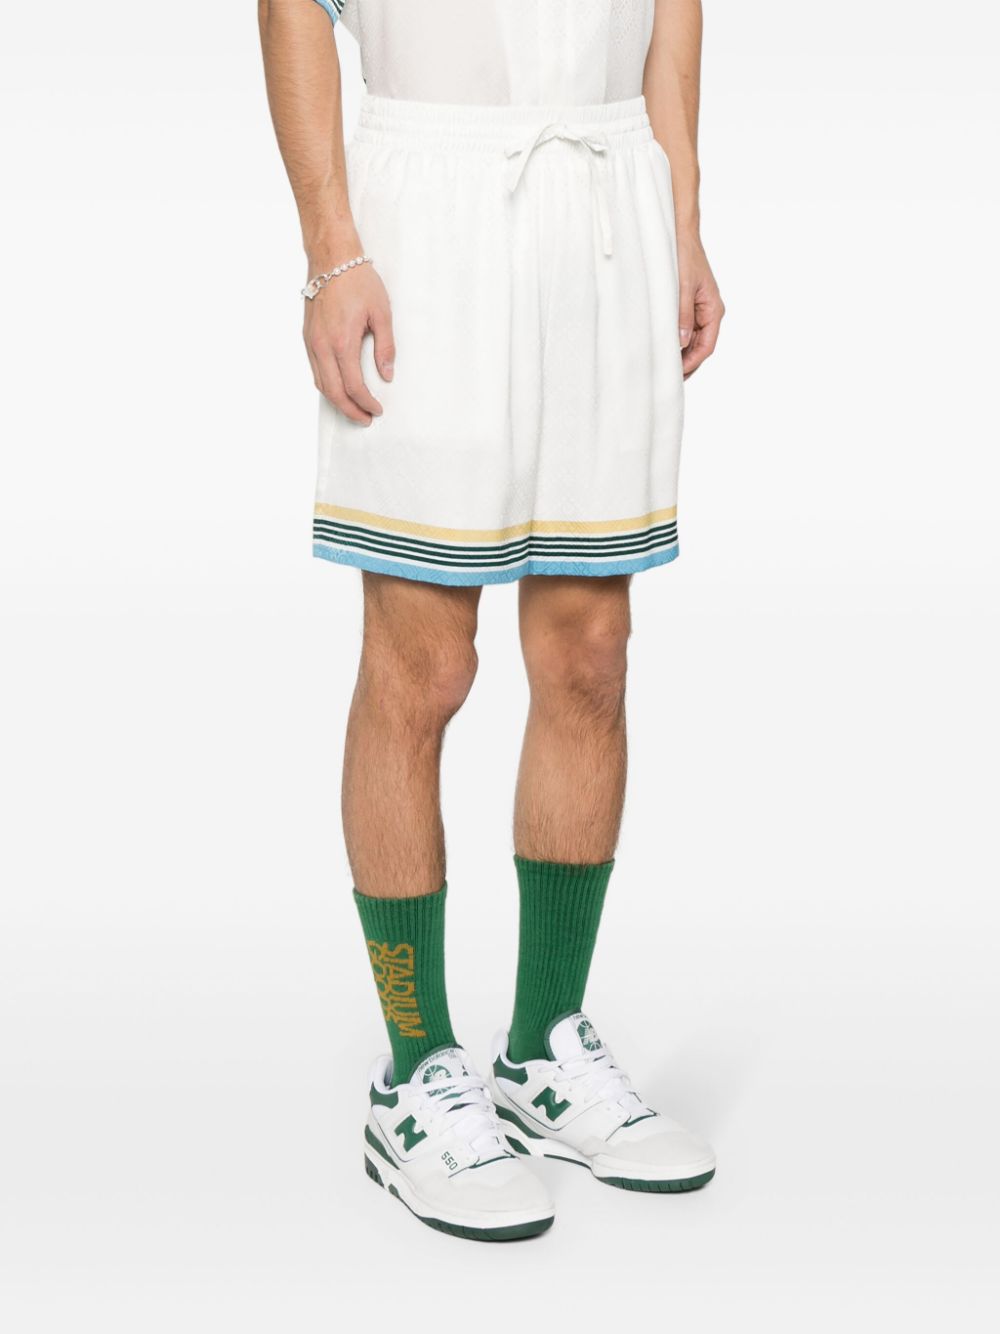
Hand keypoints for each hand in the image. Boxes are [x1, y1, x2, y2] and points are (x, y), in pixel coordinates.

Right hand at [304, 262, 395, 424]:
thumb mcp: (382, 313)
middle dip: (350, 410)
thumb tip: (386, 375)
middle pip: (333, 392)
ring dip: (337, 401)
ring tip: (354, 409)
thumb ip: (385, 347)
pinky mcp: (307, 337)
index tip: (377, 409)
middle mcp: (322, 346)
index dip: (366, 403)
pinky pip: (315, 370)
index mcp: (342, 342)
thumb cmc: (357, 281)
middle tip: (365, 419)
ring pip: (320, 384)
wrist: (331, 258)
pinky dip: (327, 385)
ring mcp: (311, 342)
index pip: (353, 386)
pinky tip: (339, 388)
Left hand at [677, 234, 724, 378]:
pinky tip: (663, 347)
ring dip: (680, 353)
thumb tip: (682, 343)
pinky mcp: (689, 306)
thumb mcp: (681, 288)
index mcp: (713, 310)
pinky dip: (676, 340)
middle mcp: (709, 312)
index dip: (692, 362)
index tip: (677, 373)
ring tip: (663, 365)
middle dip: (686, 362)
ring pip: (692, 340)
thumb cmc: (684, 256)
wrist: (680, 235)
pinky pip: (685, 329)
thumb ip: (682, 316)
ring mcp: (699, 310)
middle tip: (667, 376)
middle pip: (700, 347)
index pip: (706, 346)